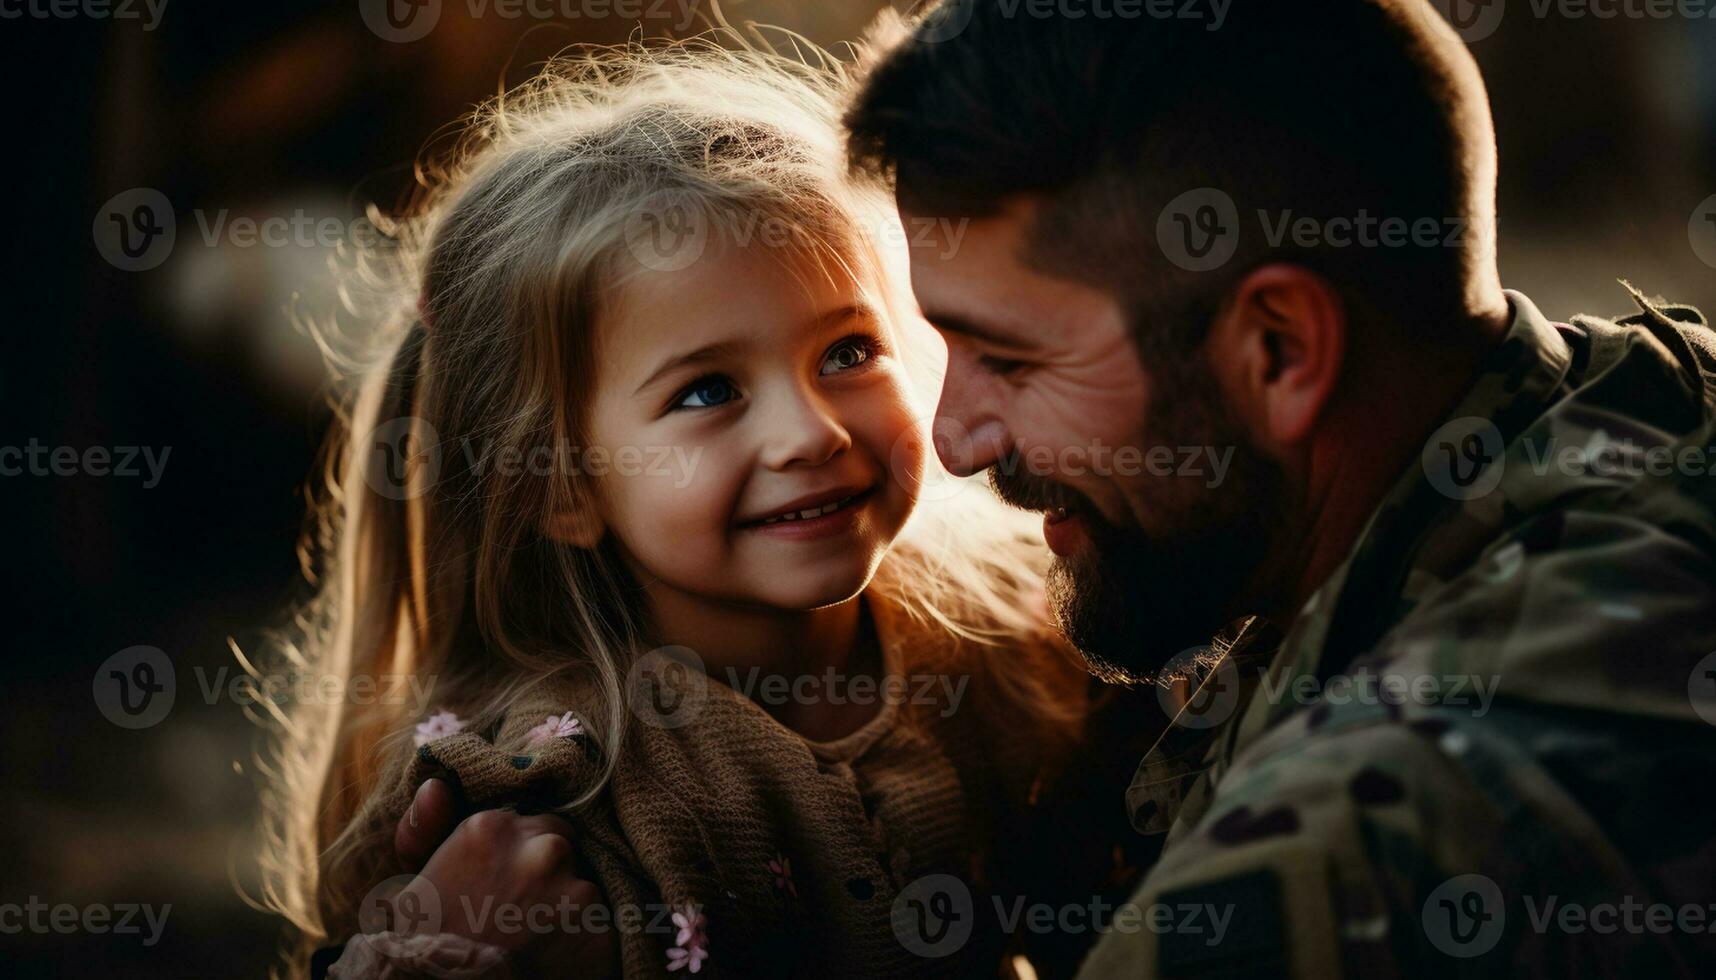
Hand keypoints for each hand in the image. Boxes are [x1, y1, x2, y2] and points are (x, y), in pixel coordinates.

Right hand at [391, 779, 618, 977]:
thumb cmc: (427, 944)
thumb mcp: (413, 884)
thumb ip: (425, 828)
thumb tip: (436, 786)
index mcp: (493, 828)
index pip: (535, 823)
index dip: (523, 857)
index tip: (506, 885)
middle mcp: (540, 849)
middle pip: (564, 846)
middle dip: (550, 874)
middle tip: (522, 914)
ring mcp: (574, 887)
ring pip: (584, 886)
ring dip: (569, 909)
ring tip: (537, 939)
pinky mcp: (598, 925)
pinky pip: (602, 925)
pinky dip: (585, 942)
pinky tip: (557, 957)